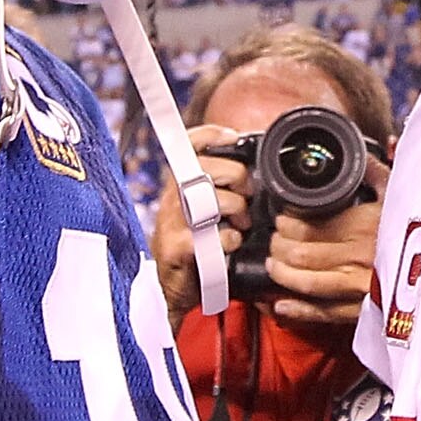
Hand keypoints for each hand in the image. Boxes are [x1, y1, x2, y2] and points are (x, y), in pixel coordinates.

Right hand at [151, 123, 253, 317]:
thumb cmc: (193, 242)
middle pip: (210, 166)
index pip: (190, 143)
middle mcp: (174, 196)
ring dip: (238, 212)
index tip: (234, 137)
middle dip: (238, 178)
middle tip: (246, 195)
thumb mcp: (202, 207)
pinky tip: (229, 245)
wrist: (171, 286)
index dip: (212, 133)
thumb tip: (250, 163)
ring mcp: (175, 222)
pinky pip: (218, 236)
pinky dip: (231, 240)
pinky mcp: (181, 248)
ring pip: (217, 200)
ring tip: (239, 225)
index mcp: (180, 182)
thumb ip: (219, 184)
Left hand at [260, 160, 386, 329]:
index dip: (286, 223)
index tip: (282, 218)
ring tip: (275, 264)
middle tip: (274, 240)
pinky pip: (324, 314)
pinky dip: (298, 310)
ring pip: (307, 282)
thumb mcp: (403, 196)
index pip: (308, 226)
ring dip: (283, 273)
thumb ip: (378, 174)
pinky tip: (282, 304)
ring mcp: (358, 288)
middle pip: (301, 254)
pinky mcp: (363, 312)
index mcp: (363, 227)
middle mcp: (357, 258)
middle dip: (279, 247)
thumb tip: (365, 153)